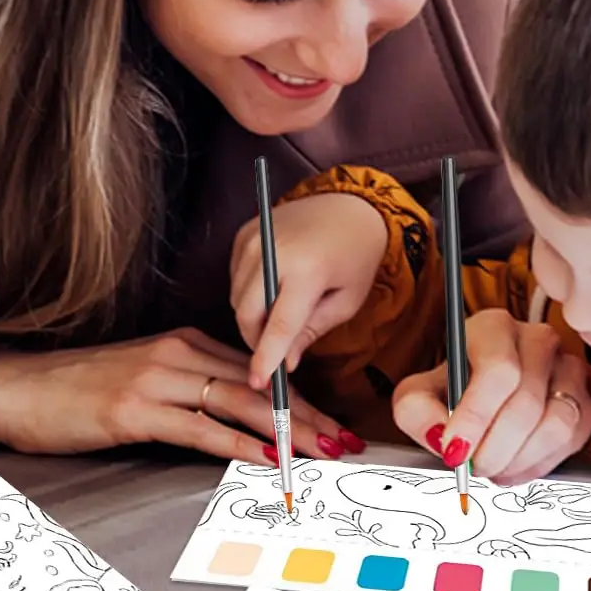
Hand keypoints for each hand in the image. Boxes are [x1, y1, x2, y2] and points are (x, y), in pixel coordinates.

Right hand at [0, 327, 360, 460]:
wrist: (15, 387)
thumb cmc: (77, 391)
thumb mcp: (143, 382)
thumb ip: (188, 393)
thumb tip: (236, 423)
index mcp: (183, 344)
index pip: (258, 369)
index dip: (302, 396)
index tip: (334, 421)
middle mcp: (177, 354)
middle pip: (259, 384)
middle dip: (308, 414)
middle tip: (345, 440)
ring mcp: (156, 379)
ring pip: (238, 402)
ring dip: (286, 430)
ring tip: (322, 451)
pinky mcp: (134, 408)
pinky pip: (197, 427)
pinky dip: (236, 444)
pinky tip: (265, 458)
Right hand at [232, 192, 389, 388]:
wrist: (349, 206)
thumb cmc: (355, 255)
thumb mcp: (346, 300)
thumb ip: (313, 331)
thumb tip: (286, 363)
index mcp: (307, 270)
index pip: (278, 326)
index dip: (266, 359)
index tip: (259, 383)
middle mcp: (274, 251)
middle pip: (246, 314)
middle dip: (256, 340)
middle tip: (275, 352)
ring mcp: (254, 239)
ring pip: (236, 298)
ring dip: (252, 317)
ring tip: (280, 315)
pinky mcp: (245, 233)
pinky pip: (235, 278)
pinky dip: (248, 292)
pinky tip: (272, 289)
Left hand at [392, 309, 590, 485]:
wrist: (481, 394)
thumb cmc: (453, 388)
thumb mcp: (418, 394)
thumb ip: (416, 412)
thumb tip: (440, 436)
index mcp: (494, 328)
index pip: (498, 370)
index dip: (477, 417)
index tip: (455, 450)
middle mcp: (537, 340)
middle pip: (527, 403)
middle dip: (495, 448)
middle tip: (473, 468)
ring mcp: (568, 367)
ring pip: (557, 423)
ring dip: (520, 459)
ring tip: (493, 468)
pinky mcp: (586, 398)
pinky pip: (574, 439)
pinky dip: (541, 464)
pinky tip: (515, 466)